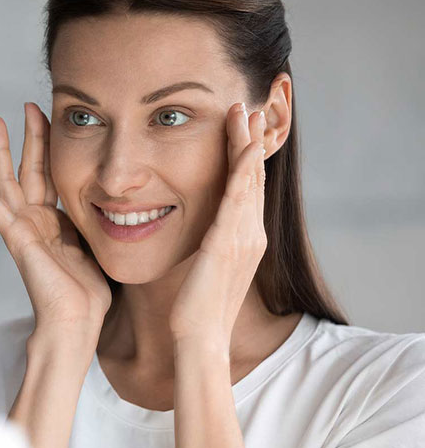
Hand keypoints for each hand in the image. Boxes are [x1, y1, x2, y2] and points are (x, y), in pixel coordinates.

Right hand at [0, 103, 110, 334]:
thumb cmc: (91, 294)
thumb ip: (98, 220)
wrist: (78, 320)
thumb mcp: (99, 245)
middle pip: (26, 170)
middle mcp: (34, 221)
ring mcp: (21, 228)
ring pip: (5, 179)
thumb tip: (124, 200)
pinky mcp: (13, 235)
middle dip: (26, 138)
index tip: (51, 117)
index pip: (50, 174)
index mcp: (55, 223)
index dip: (50, 146)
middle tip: (25, 106)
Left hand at [169, 103, 267, 348]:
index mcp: (245, 241)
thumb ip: (206, 250)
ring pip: (248, 179)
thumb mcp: (204, 272)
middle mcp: (251, 234)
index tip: (240, 132)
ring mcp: (244, 237)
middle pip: (252, 178)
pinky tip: (242, 143)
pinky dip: (242, 167)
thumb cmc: (195, 312)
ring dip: (247, 142)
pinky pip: (238, 195)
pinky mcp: (229, 241)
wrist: (200, 339)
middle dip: (250, 141)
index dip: (245, 160)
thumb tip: (197, 240)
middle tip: (248, 108)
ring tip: (244, 111)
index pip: (246, 191)